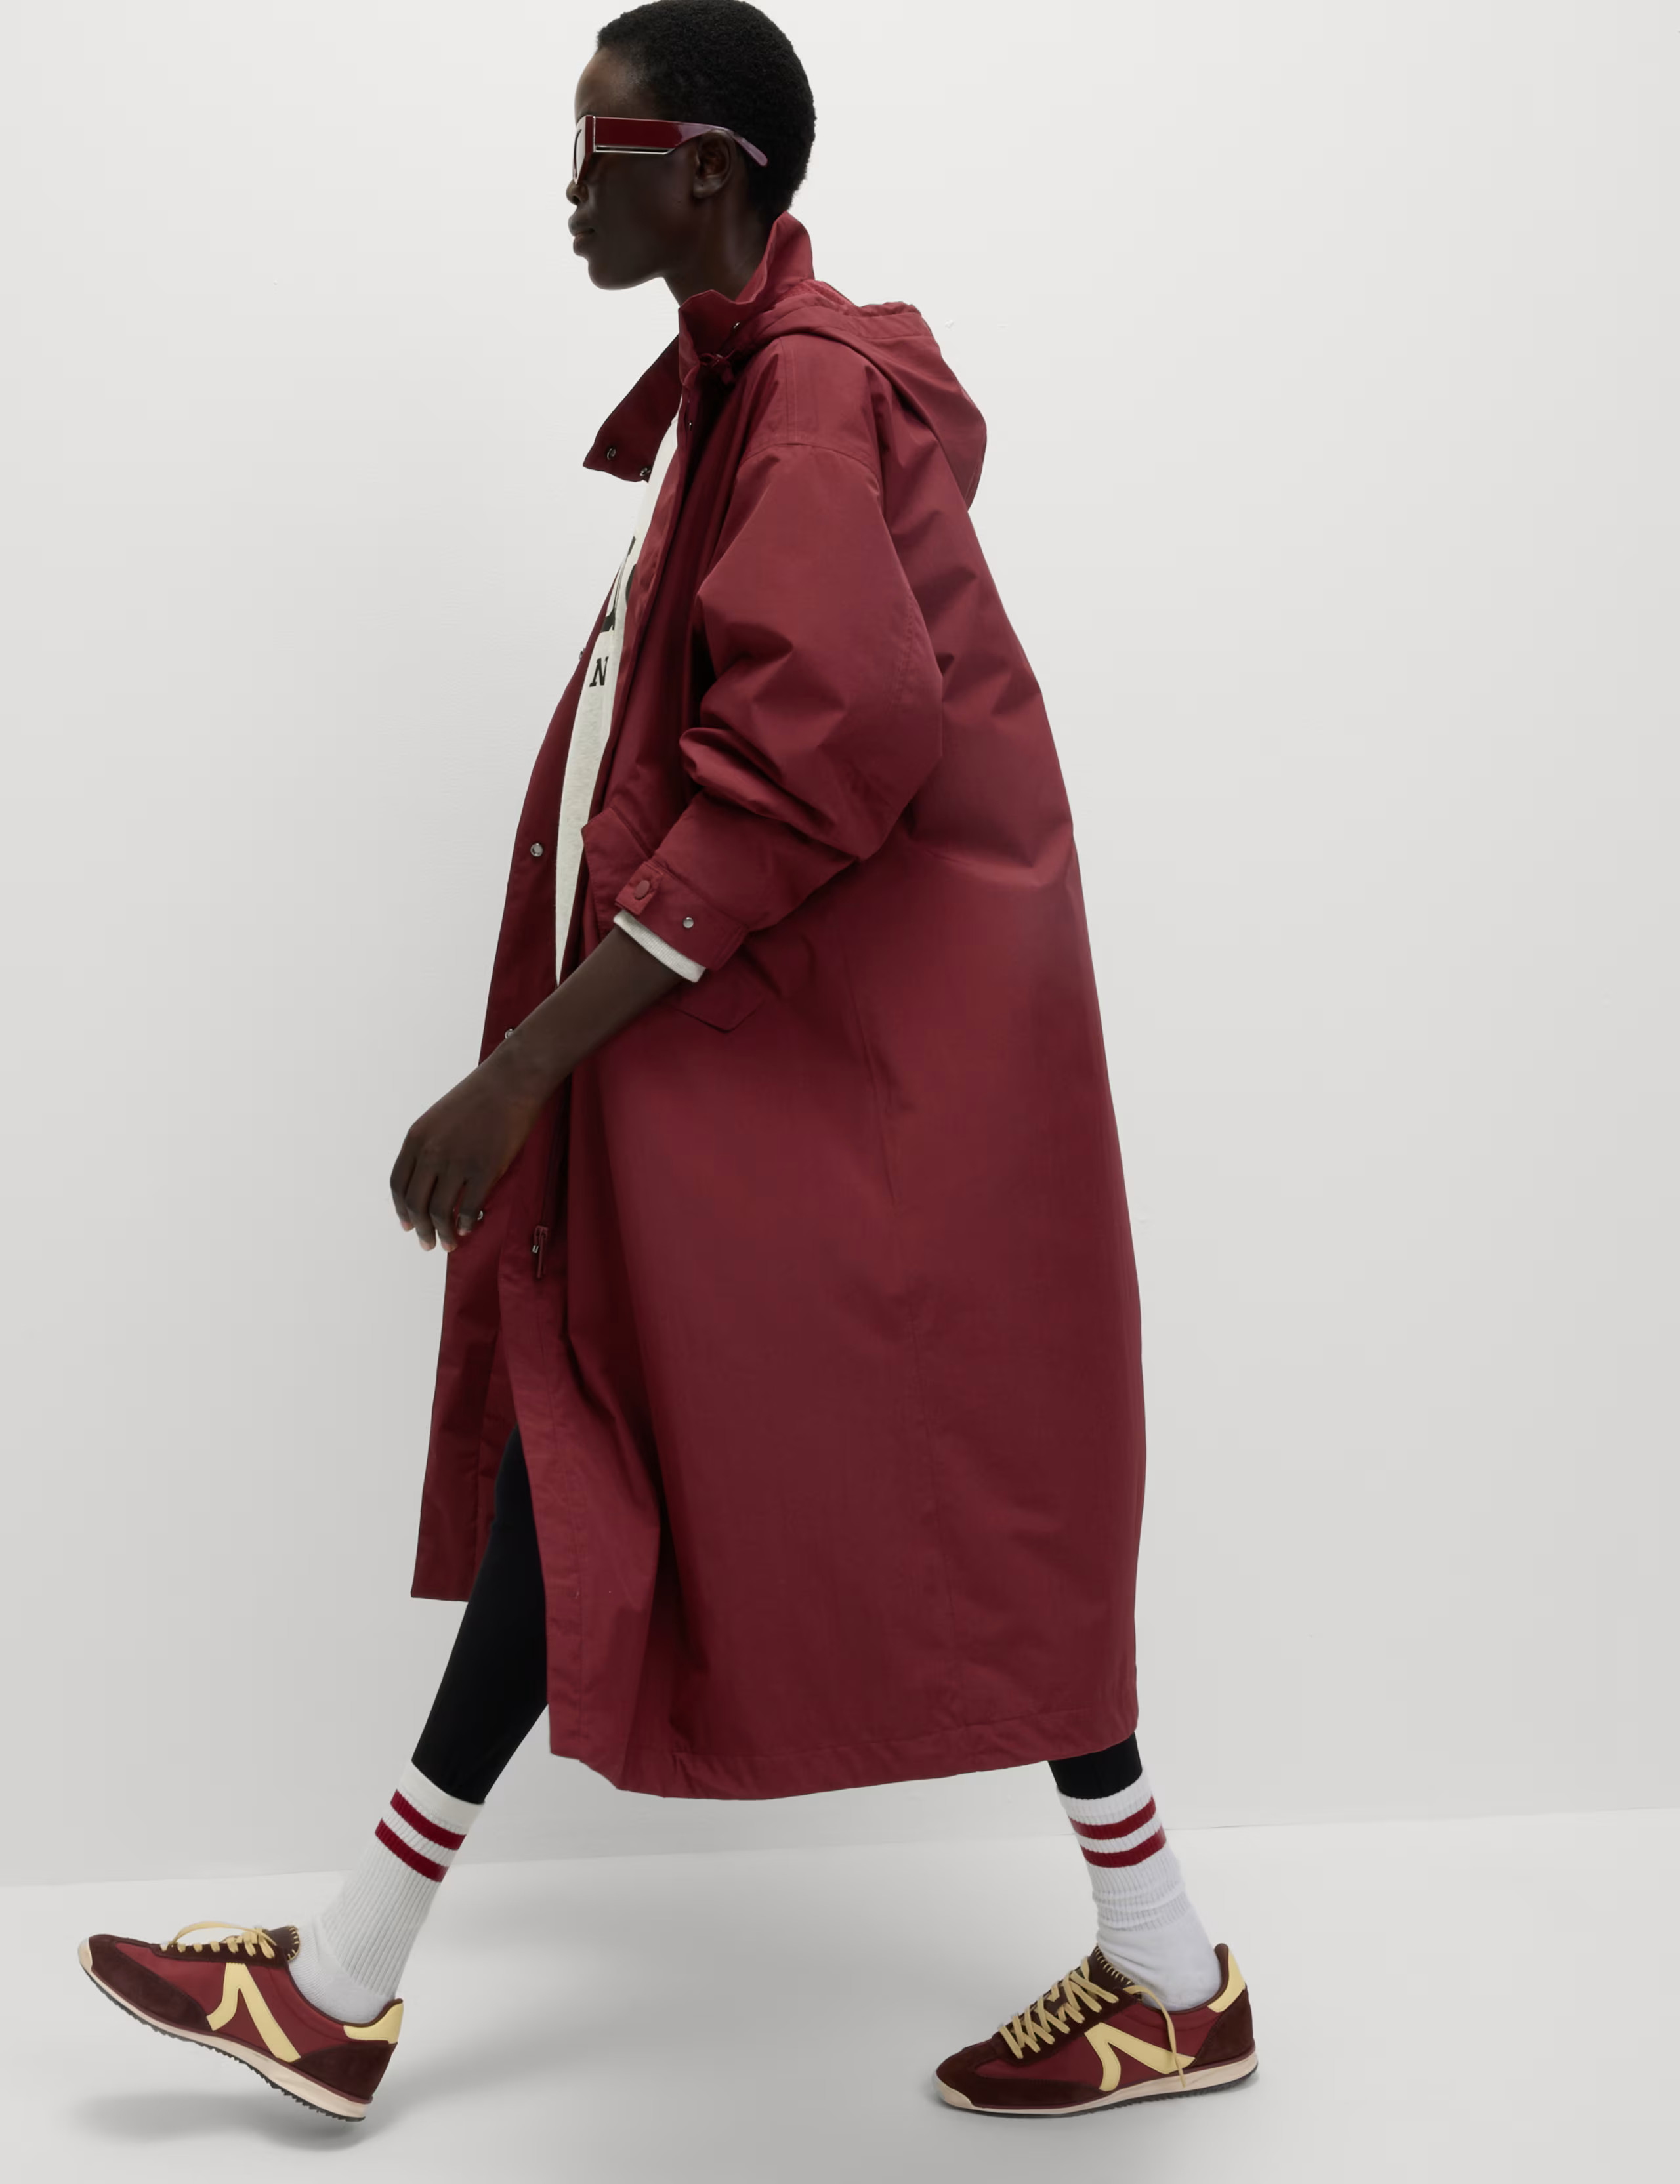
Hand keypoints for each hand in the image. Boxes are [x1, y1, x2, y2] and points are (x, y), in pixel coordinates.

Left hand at [389, 1052, 548, 1253]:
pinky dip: (466, 1224)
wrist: (510, 1081)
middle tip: (427, 1244)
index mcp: (416, 1139)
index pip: (398, 1185)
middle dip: (420, 1230)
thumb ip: (429, 1148)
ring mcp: (457, 1162)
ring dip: (443, 1234)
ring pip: (440, 1212)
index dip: (400, 1210)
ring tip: (448, 1244)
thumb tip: (431, 1183)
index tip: (407, 1225)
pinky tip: (469, 1228)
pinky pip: (469, 1208)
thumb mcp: (439, 1119)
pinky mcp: (484, 1169)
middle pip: (416, 1204)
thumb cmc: (479, 1097)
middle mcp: (431, 1153)